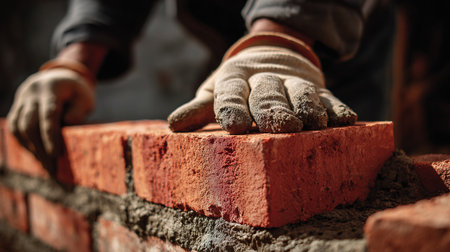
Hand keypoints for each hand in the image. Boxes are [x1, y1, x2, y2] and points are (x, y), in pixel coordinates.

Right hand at [7, 68, 94, 172]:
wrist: (57, 77)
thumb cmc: (76, 91)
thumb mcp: (85, 97)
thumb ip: (79, 109)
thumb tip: (69, 123)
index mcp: (50, 88)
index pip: (48, 114)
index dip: (50, 135)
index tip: (56, 155)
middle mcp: (31, 93)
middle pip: (29, 124)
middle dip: (40, 148)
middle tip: (52, 169)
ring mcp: (21, 100)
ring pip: (18, 128)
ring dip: (31, 149)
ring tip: (45, 166)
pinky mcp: (16, 109)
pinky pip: (14, 128)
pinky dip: (24, 144)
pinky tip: (37, 156)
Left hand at [168, 33, 356, 133]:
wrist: (271, 55)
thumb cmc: (238, 84)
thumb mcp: (216, 91)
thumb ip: (200, 109)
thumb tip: (173, 126)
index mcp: (235, 79)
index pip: (231, 94)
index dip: (233, 109)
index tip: (235, 128)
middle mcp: (264, 79)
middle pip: (268, 94)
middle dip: (274, 110)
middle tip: (282, 127)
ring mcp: (292, 82)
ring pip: (300, 93)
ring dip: (308, 108)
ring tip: (313, 124)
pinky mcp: (316, 87)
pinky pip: (328, 97)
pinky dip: (337, 108)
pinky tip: (345, 120)